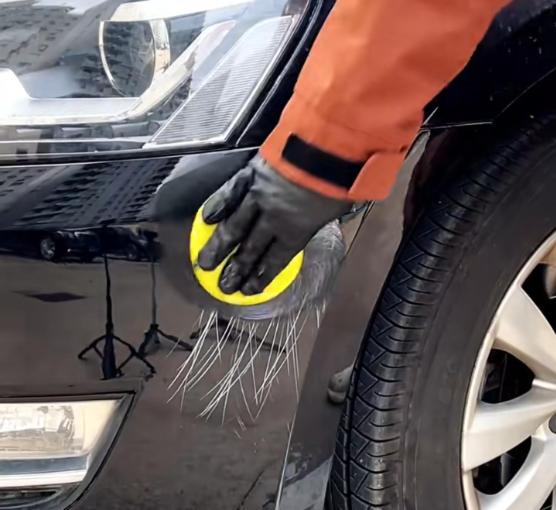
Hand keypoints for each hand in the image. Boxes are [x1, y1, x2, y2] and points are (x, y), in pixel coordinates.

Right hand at [197, 155, 351, 294]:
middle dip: (237, 269)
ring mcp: (259, 196)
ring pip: (235, 225)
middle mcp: (274, 218)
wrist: (328, 148)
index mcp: (297, 230)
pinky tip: (207, 220)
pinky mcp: (252, 174)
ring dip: (220, 246)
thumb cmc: (339, 177)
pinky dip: (218, 206)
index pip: (276, 259)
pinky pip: (231, 192)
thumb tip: (313, 221)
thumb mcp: (337, 207)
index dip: (262, 276)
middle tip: (223, 285)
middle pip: (252, 248)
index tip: (250, 289)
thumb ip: (318, 219)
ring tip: (205, 263)